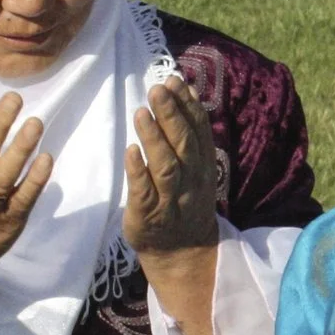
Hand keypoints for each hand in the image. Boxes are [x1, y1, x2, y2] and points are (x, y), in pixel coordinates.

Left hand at [124, 77, 219, 255]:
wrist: (183, 253)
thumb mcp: (196, 167)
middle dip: (172, 116)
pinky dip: (139, 172)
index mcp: (202, 167)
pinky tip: (131, 151)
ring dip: (154, 139)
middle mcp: (191, 182)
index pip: (198, 131)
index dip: (188, 106)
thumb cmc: (183, 202)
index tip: (175, 80)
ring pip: (166, 168)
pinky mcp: (148, 216)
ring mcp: (170, 201)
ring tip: (141, 112)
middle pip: (183, 146)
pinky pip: (144, 193)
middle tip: (157, 89)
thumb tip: (187, 89)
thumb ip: (191, 132)